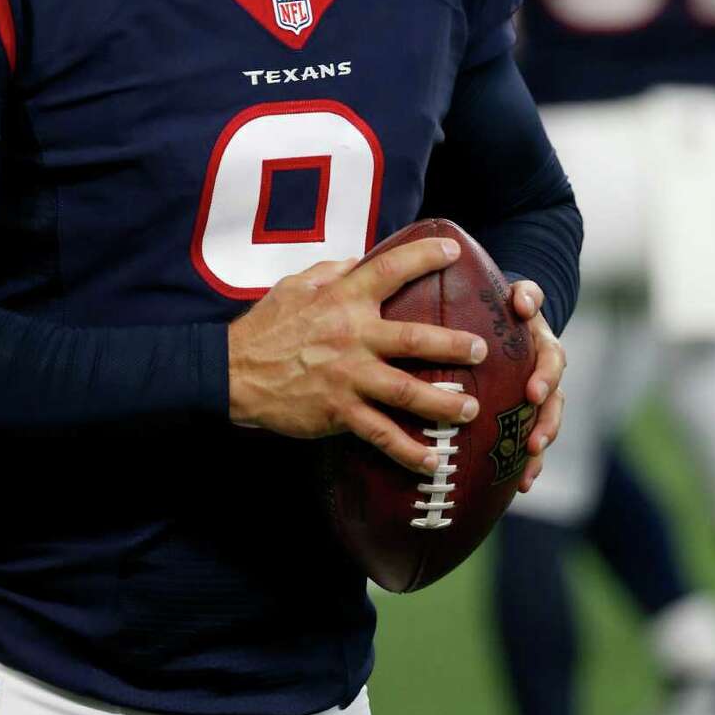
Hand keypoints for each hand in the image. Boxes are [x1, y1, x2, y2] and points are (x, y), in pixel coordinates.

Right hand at [228, 236, 487, 474]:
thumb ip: (333, 271)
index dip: (424, 257)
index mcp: (342, 298)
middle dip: (454, 346)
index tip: (453, 251)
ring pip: (407, 392)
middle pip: (416, 339)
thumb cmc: (266, 325)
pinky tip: (432, 462)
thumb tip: (362, 259)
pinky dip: (408, 451)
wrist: (233, 371)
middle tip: (482, 351)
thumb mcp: (296, 285)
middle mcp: (352, 336)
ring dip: (444, 402)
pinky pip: (381, 434)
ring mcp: (347, 376)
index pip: (390, 269)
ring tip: (470, 408)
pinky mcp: (338, 411)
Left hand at [507, 280, 565, 492]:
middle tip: (534, 441)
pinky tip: (522, 485)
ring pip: (548, 423)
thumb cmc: (507, 306)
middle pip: (555, 401)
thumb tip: (522, 303)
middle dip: (546, 422)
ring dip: (540, 446)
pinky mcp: (528, 413)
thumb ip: (525, 294)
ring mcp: (542, 395)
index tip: (533, 393)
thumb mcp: (517, 294)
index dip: (545, 376)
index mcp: (545, 345)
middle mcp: (548, 373)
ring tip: (529, 469)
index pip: (551, 360)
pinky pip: (533, 440)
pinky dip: (530, 464)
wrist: (512, 317)